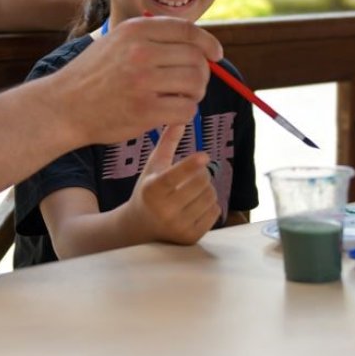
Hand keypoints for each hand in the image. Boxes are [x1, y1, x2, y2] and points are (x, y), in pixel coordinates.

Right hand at [49, 15, 222, 145]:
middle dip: (201, 73)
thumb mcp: (116, 41)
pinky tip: (170, 112)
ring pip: (196, 84)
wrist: (63, 105)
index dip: (208, 43)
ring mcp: (143, 82)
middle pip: (196, 59)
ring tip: (180, 98)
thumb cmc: (93, 75)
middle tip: (191, 84)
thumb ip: (151, 37)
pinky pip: (186, 109)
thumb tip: (197, 43)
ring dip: (195, 94)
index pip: (187, 30)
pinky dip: (185, 112)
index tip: (215, 54)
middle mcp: (141, 52)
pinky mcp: (146, 110)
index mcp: (135, 30)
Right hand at [125, 124, 220, 245]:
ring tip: (194, 190)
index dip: (190, 165)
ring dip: (207, 189)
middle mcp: (164, 210)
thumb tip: (180, 118)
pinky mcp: (190, 237)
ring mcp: (178, 226)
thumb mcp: (153, 167)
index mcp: (152, 190)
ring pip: (210, 197)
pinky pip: (215, 213)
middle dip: (202, 174)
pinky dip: (210, 205)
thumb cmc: (148, 191)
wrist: (140, 227)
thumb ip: (167, 143)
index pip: (174, 176)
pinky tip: (197, 205)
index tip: (204, 156)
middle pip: (200, 183)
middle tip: (194, 174)